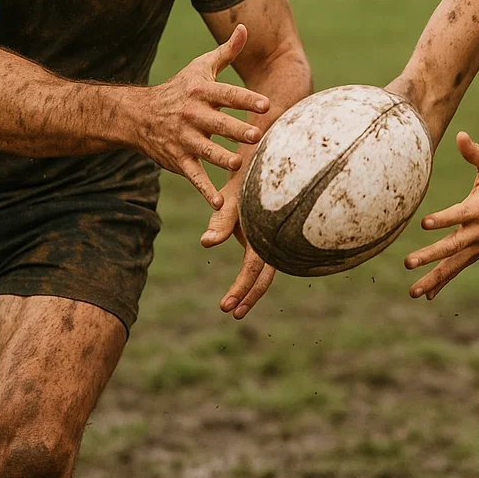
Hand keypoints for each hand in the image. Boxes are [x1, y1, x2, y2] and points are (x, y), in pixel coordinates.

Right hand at [137, 24, 268, 206]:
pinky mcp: (178, 159)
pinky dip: (205, 190)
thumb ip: (227, 51)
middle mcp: (193, 115)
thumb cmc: (180, 88)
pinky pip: (193, 176)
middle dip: (236, 129)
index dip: (247, 99)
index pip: (228, 95)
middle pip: (218, 123)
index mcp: (202, 92)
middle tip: (256, 135)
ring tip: (237, 163)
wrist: (138, 115)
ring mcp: (184, 138)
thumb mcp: (201, 67)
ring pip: (205, 150)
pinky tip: (219, 203)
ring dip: (220, 157)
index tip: (266, 104)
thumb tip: (247, 28)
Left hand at [201, 183, 276, 318]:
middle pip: (264, 275)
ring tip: (236, 307)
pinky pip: (265, 260)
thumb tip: (206, 243)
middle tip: (231, 313)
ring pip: (267, 270)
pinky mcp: (267, 235)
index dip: (241, 289)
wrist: (263, 164)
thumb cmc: (245, 181)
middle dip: (248, 296)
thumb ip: (221, 222)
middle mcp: (272, 238)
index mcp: (263, 233)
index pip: (253, 268)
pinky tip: (247, 286)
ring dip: (252, 289)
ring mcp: (272, 237)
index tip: (226, 308)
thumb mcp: (231, 199)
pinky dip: (256, 276)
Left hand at [405, 131, 478, 299]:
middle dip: (430, 256)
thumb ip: (475, 153)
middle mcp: (478, 231)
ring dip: (433, 278)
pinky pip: (457, 269)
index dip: (443, 219)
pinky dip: (442, 282)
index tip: (425, 223)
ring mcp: (478, 246)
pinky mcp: (476, 252)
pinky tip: (426, 294)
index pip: (458, 215)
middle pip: (452, 246)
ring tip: (412, 291)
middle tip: (408, 262)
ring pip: (453, 265)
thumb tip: (461, 135)